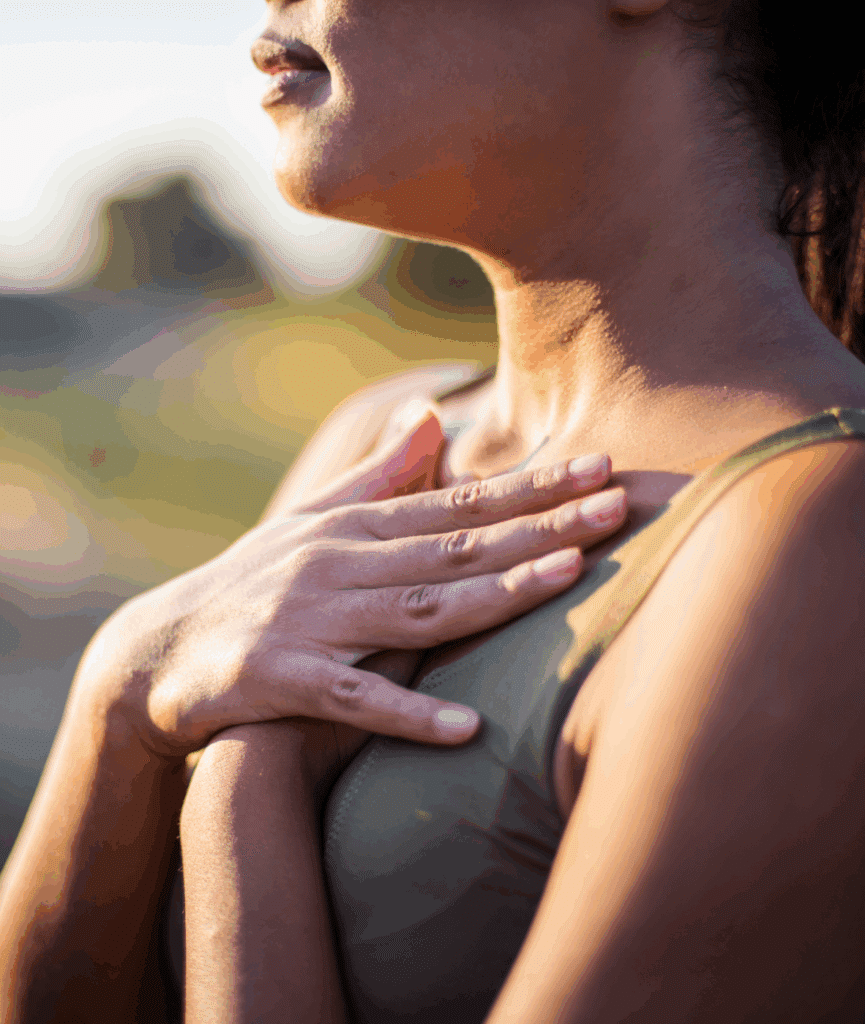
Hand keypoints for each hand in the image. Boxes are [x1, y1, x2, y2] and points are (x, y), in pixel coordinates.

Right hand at [80, 405, 626, 777]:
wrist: (158, 651)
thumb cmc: (252, 582)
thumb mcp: (312, 521)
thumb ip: (376, 475)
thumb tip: (431, 416)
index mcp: (356, 528)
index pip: (460, 503)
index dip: (534, 487)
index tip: (602, 468)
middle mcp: (341, 564)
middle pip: (456, 546)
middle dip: (543, 527)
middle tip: (619, 506)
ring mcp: (311, 621)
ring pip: (418, 608)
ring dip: (495, 594)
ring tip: (569, 578)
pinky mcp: (278, 679)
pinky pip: (353, 699)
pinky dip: (408, 713)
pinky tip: (468, 728)